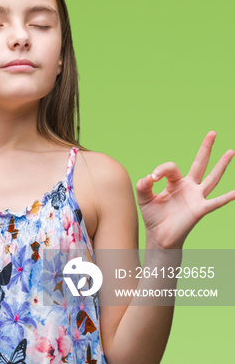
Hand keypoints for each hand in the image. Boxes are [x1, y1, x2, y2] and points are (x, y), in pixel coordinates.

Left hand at [136, 131, 234, 248]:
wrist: (159, 236)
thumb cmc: (153, 217)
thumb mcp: (144, 198)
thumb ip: (143, 186)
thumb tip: (148, 177)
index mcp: (175, 183)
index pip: (171, 167)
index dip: (160, 170)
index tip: (151, 179)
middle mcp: (188, 187)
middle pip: (199, 164)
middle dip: (205, 148)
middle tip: (212, 133)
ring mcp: (196, 197)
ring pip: (212, 178)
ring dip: (221, 165)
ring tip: (230, 151)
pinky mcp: (200, 209)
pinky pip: (216, 202)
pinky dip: (227, 198)